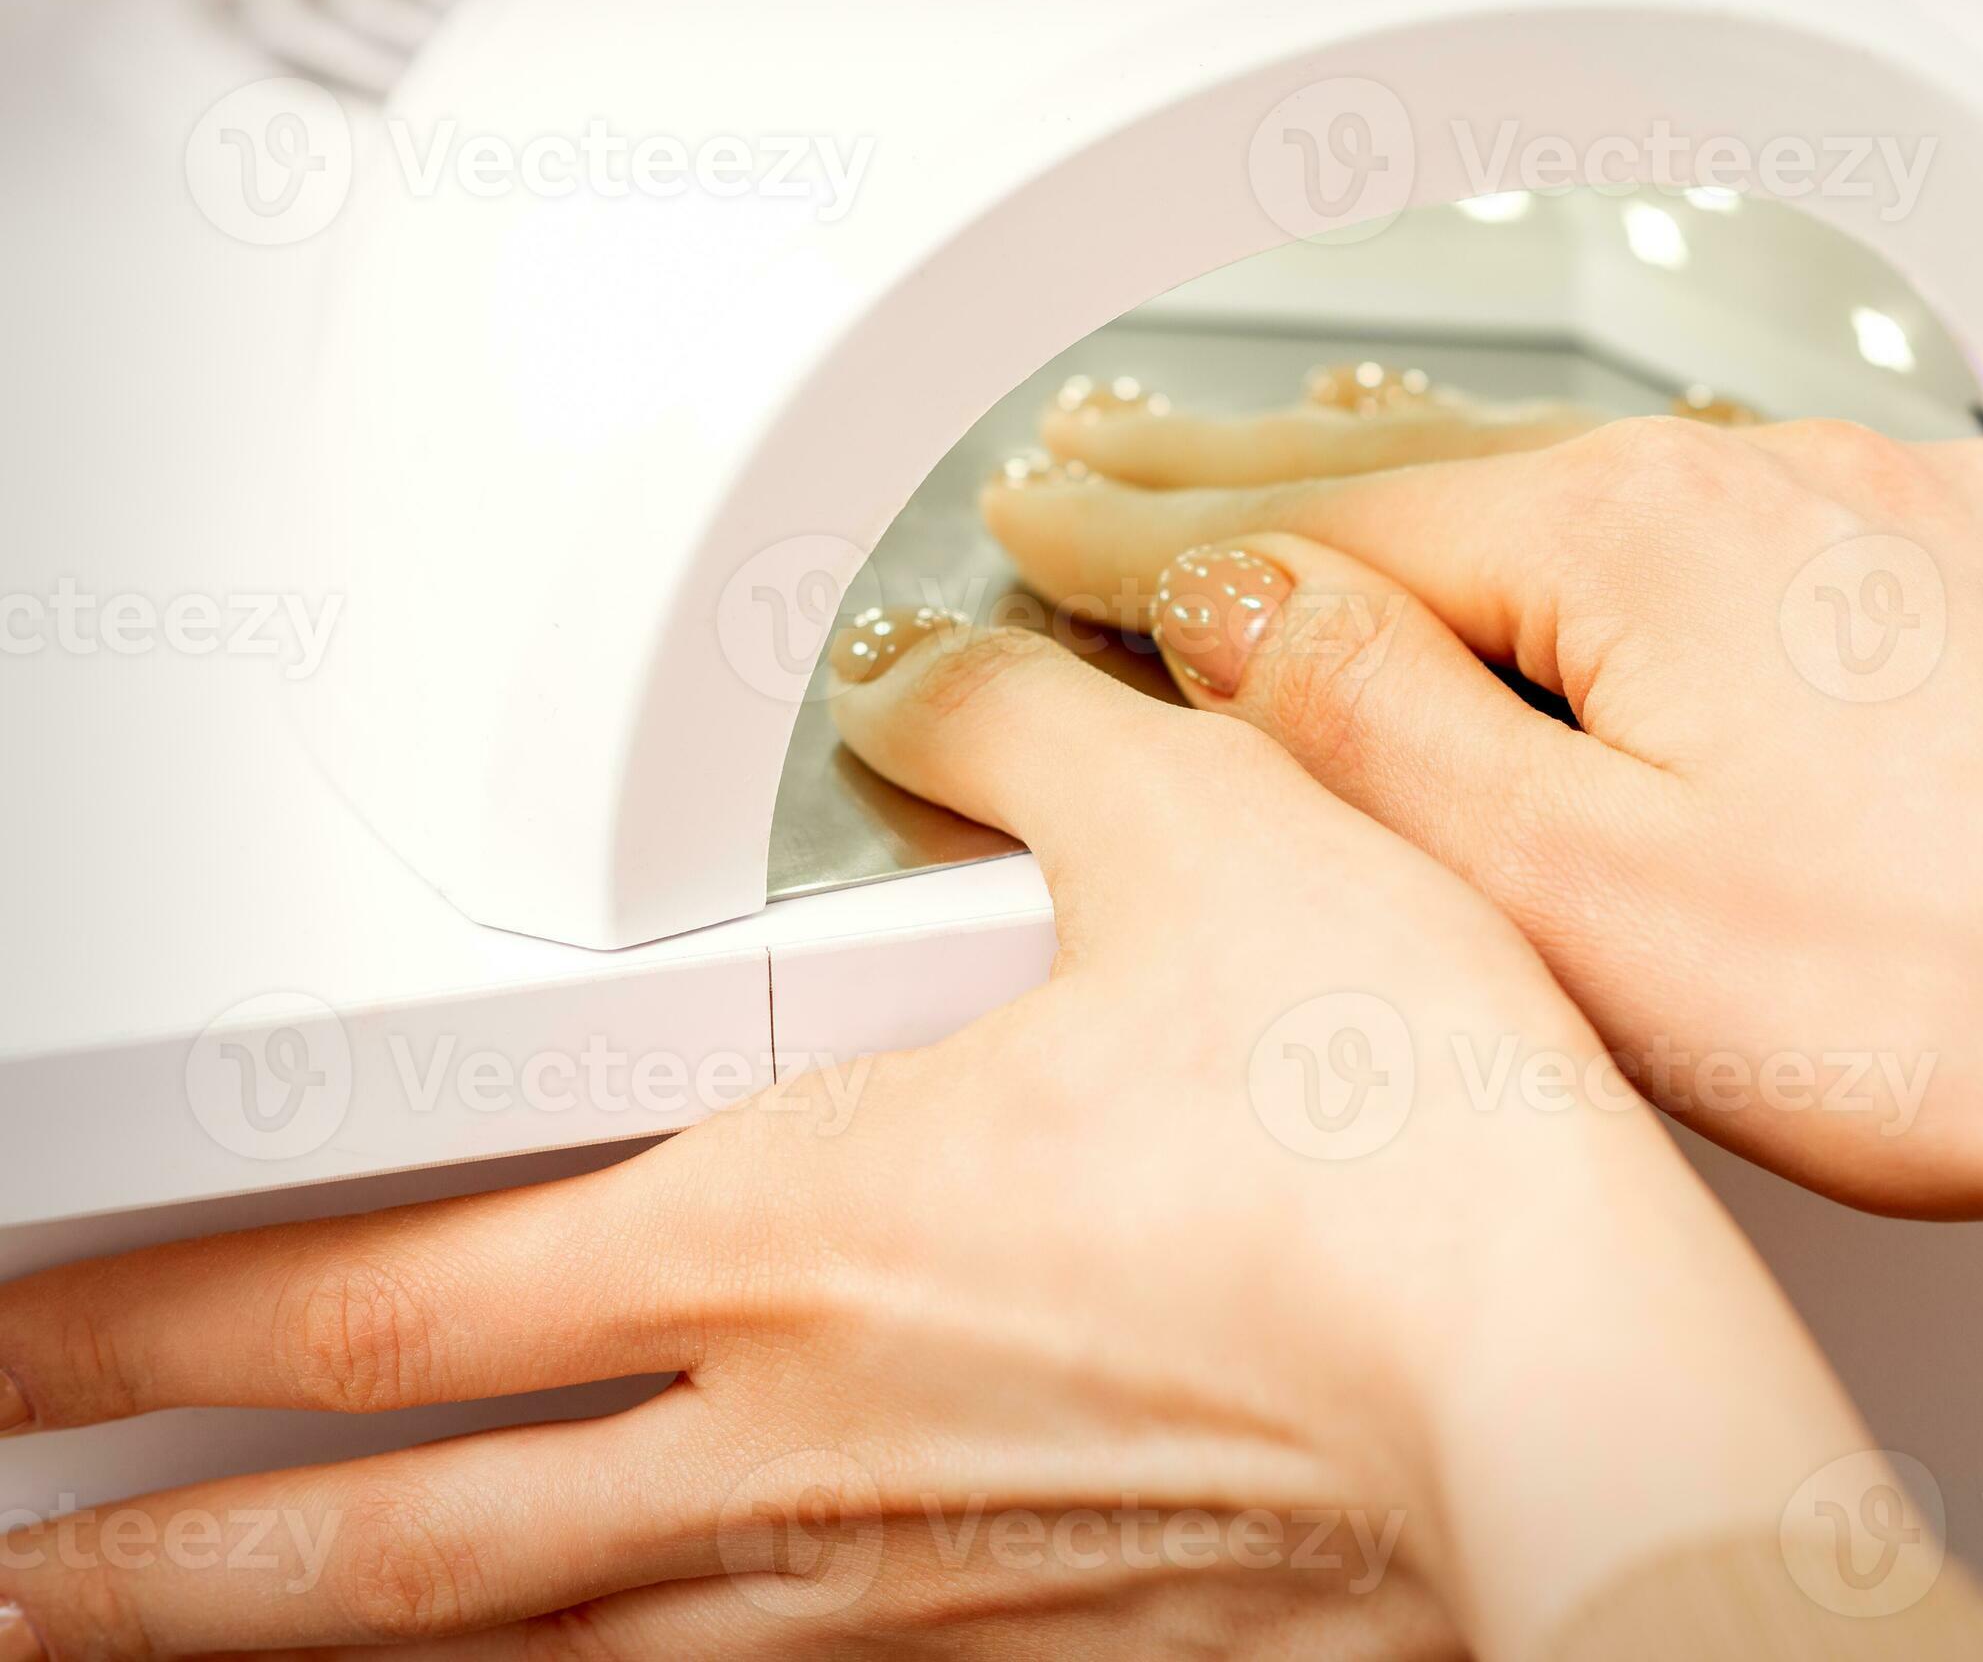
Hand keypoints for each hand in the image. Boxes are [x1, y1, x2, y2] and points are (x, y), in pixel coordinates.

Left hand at [0, 631, 1875, 1657]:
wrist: (1568, 1396)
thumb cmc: (1404, 1159)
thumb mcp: (1216, 845)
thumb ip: (1031, 739)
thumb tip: (940, 687)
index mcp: (789, 1241)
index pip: (358, 1298)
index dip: (126, 1320)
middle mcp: (789, 1451)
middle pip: (363, 1552)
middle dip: (129, 1564)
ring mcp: (881, 1596)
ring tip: (181, 1653)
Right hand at [988, 403, 1982, 1498]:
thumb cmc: (1962, 1010)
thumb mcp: (1583, 899)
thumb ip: (1378, 726)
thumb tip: (1241, 598)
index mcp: (1652, 536)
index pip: (1344, 515)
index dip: (1177, 525)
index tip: (1067, 503)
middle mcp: (1809, 474)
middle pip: (1510, 478)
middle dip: (1329, 485)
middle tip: (1182, 463)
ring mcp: (1966, 508)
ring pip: (1707, 503)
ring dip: (1563, 532)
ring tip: (1457, 554)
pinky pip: (1890, 543)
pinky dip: (1793, 575)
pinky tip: (1771, 628)